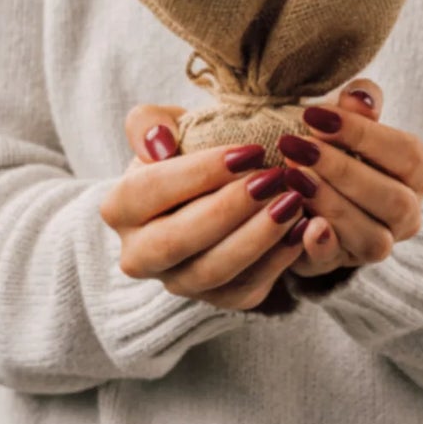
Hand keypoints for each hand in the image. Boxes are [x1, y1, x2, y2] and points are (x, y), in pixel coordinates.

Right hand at [99, 104, 309, 310]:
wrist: (208, 190)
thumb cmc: (184, 151)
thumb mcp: (165, 125)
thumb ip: (149, 123)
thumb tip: (160, 144)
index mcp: (119, 208)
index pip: (151, 191)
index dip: (200, 172)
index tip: (248, 151)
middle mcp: (139, 254)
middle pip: (178, 240)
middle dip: (230, 209)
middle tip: (274, 179)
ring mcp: (177, 282)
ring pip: (214, 271)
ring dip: (257, 237)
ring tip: (293, 202)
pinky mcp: (217, 300)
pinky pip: (246, 289)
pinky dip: (278, 260)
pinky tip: (303, 228)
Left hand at [280, 79, 422, 279]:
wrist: (313, 193)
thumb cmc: (337, 147)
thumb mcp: (348, 122)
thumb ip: (359, 106)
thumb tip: (360, 95)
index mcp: (417, 174)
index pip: (407, 154)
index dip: (363, 134)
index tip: (314, 116)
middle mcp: (408, 214)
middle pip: (393, 199)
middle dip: (342, 170)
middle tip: (296, 145)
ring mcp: (379, 244)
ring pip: (372, 237)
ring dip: (330, 204)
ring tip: (292, 176)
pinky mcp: (341, 263)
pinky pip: (336, 262)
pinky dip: (321, 245)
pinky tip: (301, 224)